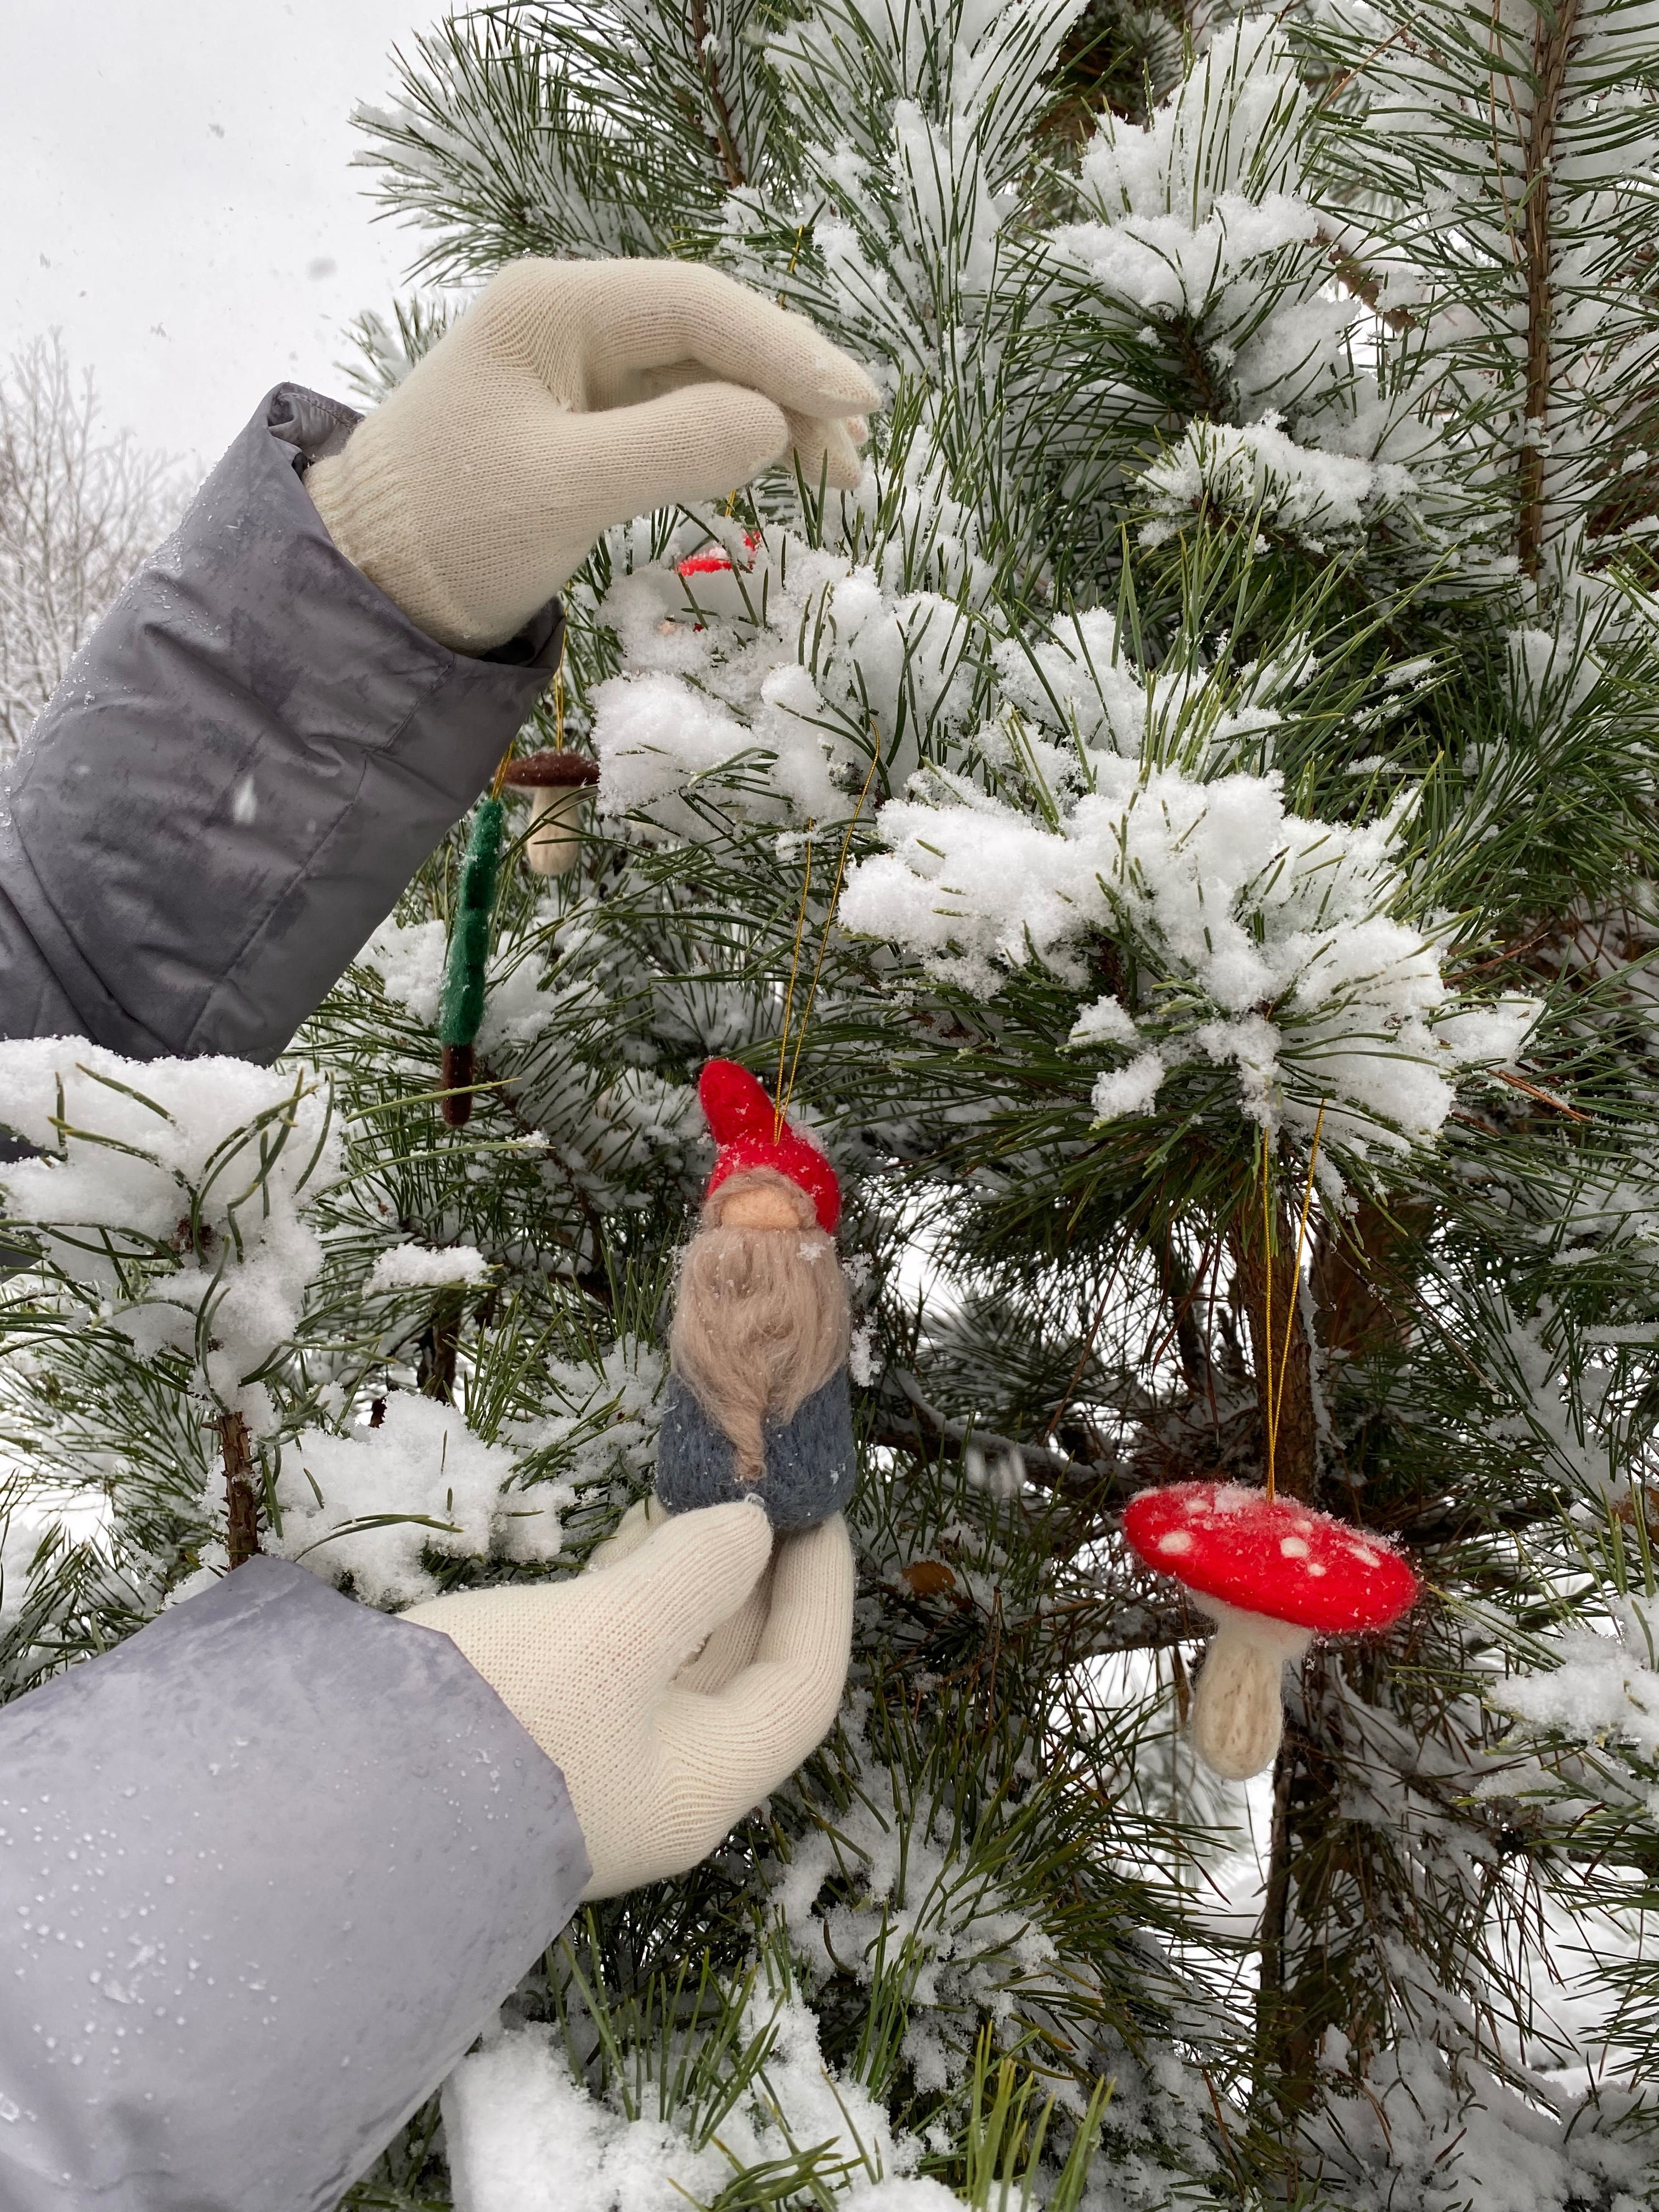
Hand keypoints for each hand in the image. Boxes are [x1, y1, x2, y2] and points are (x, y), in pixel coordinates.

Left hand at [306, 258, 879, 652]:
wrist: (365, 586)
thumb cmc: (448, 533)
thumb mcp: (565, 491)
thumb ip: (673, 447)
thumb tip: (771, 426)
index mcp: (554, 306)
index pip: (698, 306)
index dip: (787, 352)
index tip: (856, 404)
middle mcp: (568, 319)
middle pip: (710, 332)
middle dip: (790, 387)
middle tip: (856, 457)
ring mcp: (574, 368)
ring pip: (701, 372)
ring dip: (772, 416)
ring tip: (836, 474)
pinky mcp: (579, 420)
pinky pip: (676, 411)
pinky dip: (732, 438)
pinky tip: (777, 467)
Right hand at [401, 1500, 852, 1898]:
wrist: (334, 1812)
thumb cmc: (498, 1723)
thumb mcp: (609, 1636)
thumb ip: (690, 1576)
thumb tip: (747, 1531)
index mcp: (700, 1783)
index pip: (801, 1683)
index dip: (819, 1590)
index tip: (813, 1508)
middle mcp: (658, 1787)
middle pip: (740, 1673)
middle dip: (753, 1577)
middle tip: (753, 1489)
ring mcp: (592, 1772)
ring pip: (674, 1664)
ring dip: (688, 1581)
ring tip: (687, 1496)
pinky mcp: (534, 1745)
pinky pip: (614, 1664)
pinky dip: (630, 1600)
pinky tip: (619, 1542)